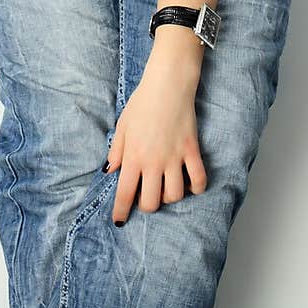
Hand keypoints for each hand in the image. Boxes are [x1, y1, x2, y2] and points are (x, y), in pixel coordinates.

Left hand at [104, 66, 207, 225]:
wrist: (167, 85)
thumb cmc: (142, 103)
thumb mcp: (122, 126)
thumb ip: (117, 151)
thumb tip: (110, 171)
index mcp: (133, 156)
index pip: (125, 193)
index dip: (121, 211)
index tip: (120, 221)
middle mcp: (153, 162)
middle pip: (151, 202)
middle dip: (147, 205)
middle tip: (147, 196)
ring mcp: (174, 158)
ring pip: (174, 196)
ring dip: (169, 197)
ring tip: (166, 186)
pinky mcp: (192, 151)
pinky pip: (198, 179)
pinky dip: (195, 187)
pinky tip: (188, 183)